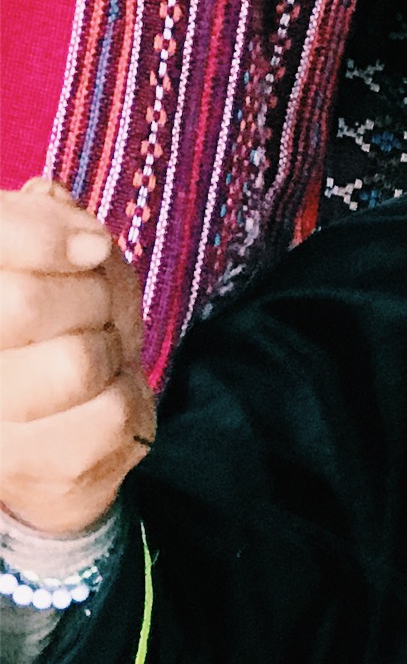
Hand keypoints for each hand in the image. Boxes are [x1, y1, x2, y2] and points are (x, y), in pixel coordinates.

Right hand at [0, 181, 153, 537]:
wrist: (53, 445)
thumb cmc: (50, 336)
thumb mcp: (53, 266)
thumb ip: (41, 221)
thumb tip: (49, 196)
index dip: (40, 235)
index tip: (91, 248)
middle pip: (23, 301)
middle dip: (88, 296)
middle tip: (96, 311)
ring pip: (75, 360)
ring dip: (109, 349)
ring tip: (97, 357)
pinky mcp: (28, 467)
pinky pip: (111, 412)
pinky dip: (127, 396)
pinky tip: (105, 399)